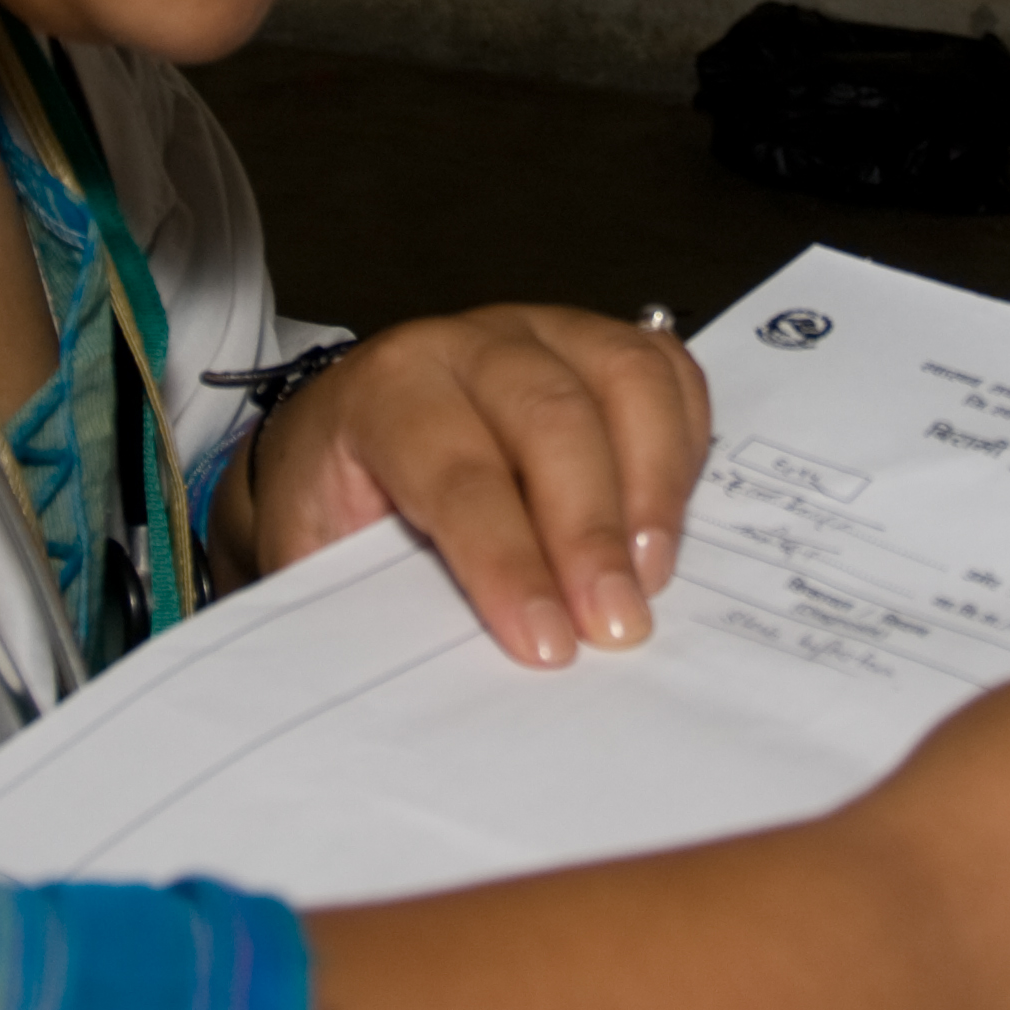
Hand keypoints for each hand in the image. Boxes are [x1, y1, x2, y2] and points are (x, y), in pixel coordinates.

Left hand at [240, 305, 707, 666]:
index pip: (455, 470)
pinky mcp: (598, 344)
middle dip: (590, 531)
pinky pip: (667, 373)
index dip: (505, 560)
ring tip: (652, 579)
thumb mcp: (325, 556)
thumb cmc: (340, 506)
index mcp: (386, 391)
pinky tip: (668, 524)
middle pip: (550, 417)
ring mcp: (545, 332)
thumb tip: (447, 676)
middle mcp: (469, 345)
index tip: (545, 644)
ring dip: (652, 487)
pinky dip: (683, 447)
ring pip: (625, 378)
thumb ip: (382, 600)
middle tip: (617, 626)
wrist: (346, 438)